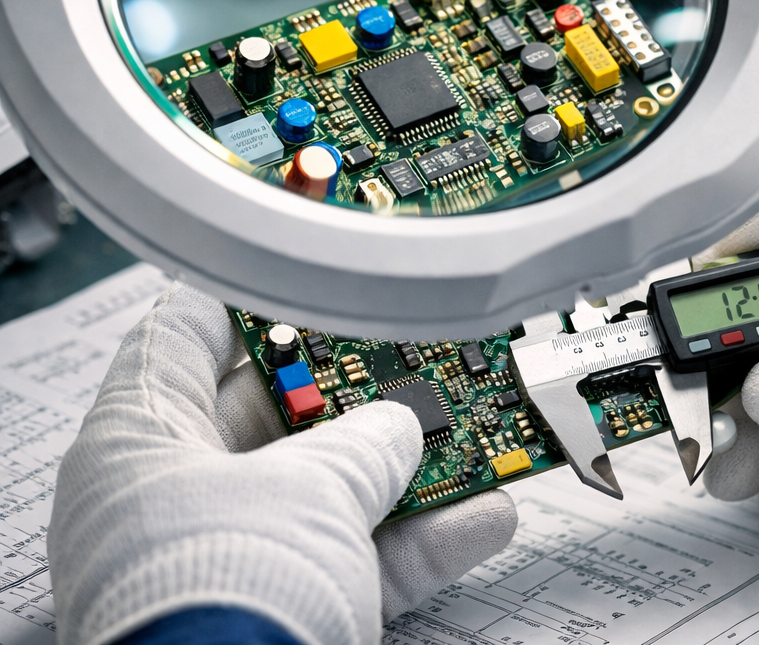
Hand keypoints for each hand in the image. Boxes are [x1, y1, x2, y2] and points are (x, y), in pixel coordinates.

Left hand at [50, 283, 516, 644]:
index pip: (186, 331)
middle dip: (358, 382)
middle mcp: (177, 497)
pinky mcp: (281, 611)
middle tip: (412, 346)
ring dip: (409, 462)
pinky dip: (423, 538)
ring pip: (331, 486)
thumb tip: (404, 427)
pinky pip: (360, 556)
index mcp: (142, 444)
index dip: (254, 294)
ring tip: (474, 422)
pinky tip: (488, 517)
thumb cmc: (222, 604)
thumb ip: (364, 441)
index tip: (316, 275)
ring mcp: (233, 556)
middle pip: (277, 409)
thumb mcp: (306, 492)